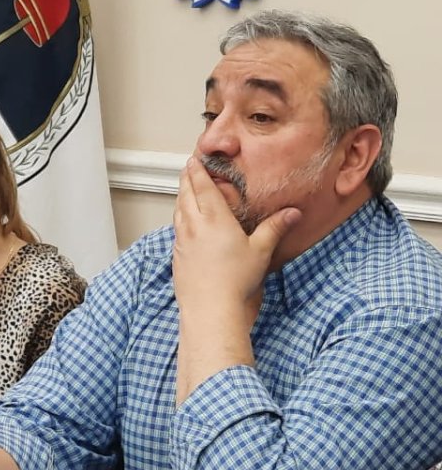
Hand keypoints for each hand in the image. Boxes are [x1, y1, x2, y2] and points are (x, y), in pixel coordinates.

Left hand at [172, 157, 300, 315]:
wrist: (210, 309)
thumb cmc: (235, 280)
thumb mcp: (260, 251)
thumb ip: (275, 228)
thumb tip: (293, 212)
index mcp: (214, 218)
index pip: (202, 187)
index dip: (197, 171)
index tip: (194, 160)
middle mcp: (193, 226)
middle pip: (185, 195)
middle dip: (186, 180)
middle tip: (187, 169)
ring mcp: (182, 242)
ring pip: (178, 212)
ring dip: (180, 198)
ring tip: (184, 191)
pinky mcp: (177, 256)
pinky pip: (176, 230)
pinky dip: (179, 219)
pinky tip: (184, 224)